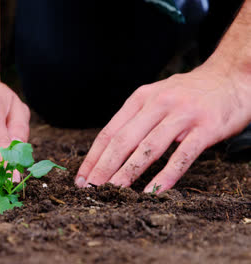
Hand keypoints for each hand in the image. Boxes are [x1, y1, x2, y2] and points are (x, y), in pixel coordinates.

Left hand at [75, 64, 250, 192]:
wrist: (233, 77)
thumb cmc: (190, 93)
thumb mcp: (157, 96)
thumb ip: (135, 118)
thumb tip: (109, 149)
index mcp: (141, 98)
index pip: (110, 132)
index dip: (93, 157)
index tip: (81, 177)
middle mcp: (158, 104)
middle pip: (123, 141)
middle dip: (103, 168)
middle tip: (90, 188)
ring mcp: (182, 116)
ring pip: (148, 149)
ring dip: (127, 173)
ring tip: (112, 191)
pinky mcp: (206, 129)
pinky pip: (182, 157)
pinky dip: (165, 176)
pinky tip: (152, 191)